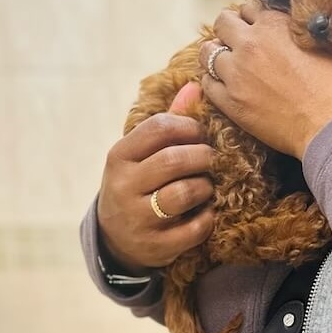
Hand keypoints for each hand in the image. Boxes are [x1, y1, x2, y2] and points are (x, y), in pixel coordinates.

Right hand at [96, 82, 216, 273]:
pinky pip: (194, 228)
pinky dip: (209, 218)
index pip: (159, 127)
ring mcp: (137, 219)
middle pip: (175, 160)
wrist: (117, 238)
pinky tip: (208, 211)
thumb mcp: (143, 153)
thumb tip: (195, 86)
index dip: (190, 126)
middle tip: (214, 159)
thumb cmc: (139, 183)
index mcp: (120, 156)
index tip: (202, 134)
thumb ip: (169, 121)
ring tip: (209, 185)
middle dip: (204, 156)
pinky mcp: (155, 246)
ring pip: (185, 193)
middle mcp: (123, 186)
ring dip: (207, 187)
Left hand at [203, 1, 331, 159]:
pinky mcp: (230, 102)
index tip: (257, 29)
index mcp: (274, 24)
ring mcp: (236, 73)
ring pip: (207, 51)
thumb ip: (304, 30)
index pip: (249, 8)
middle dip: (229, 29)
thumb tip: (301, 28)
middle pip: (223, 22)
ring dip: (216, 53)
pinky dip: (213, 80)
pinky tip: (224, 85)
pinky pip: (207, 84)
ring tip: (227, 63)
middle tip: (237, 41)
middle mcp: (250, 43)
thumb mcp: (328, 44)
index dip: (254, 19)